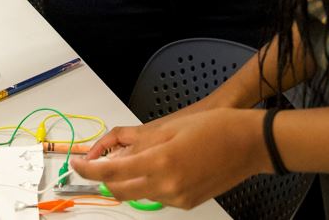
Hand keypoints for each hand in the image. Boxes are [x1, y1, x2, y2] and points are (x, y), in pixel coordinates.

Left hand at [70, 108, 268, 209]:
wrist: (250, 145)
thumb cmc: (217, 128)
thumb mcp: (172, 127)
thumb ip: (139, 142)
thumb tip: (115, 153)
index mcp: (161, 161)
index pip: (111, 173)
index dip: (89, 169)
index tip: (78, 163)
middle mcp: (167, 185)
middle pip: (120, 190)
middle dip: (105, 178)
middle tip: (98, 162)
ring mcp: (178, 197)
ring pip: (139, 194)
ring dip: (128, 180)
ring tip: (133, 159)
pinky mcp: (187, 202)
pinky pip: (158, 195)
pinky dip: (150, 183)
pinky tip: (159, 166)